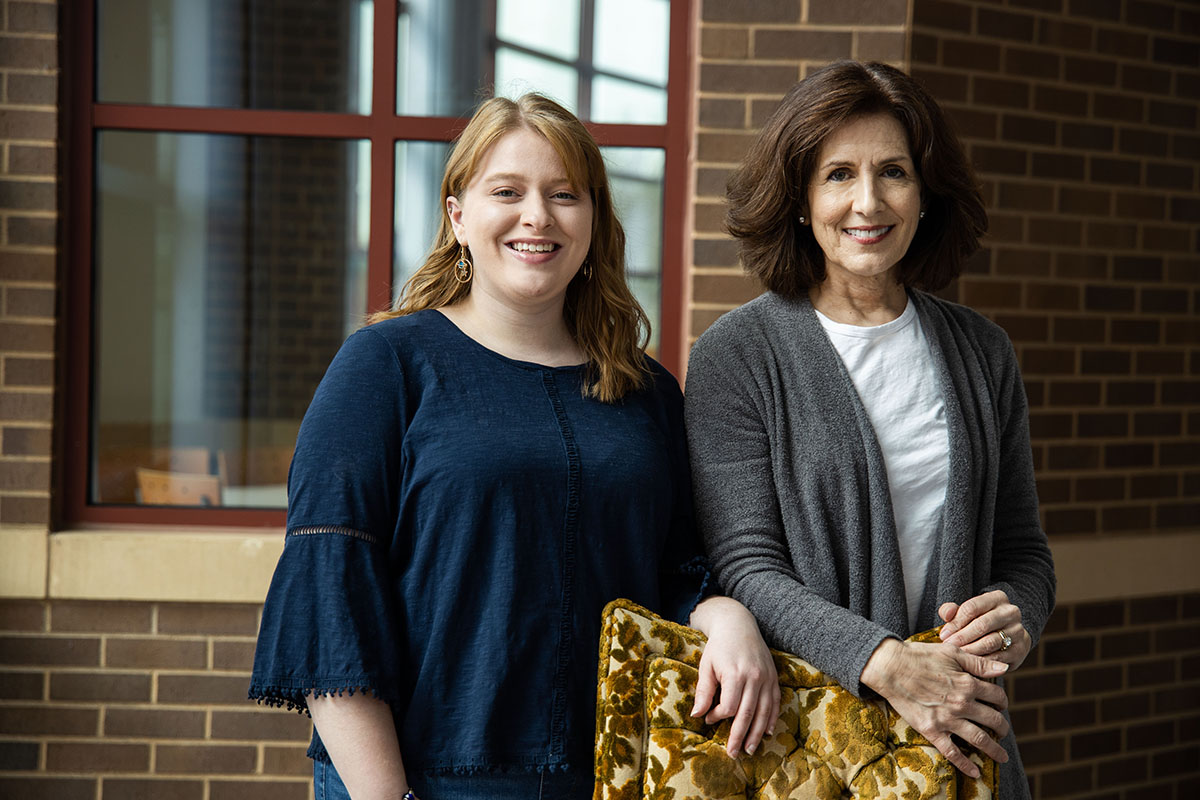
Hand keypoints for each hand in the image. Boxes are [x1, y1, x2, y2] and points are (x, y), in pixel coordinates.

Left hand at [688, 596, 780, 756]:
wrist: (739, 624)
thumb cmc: (718, 647)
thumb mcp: (706, 666)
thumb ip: (704, 691)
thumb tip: (697, 715)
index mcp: (735, 674)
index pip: (729, 706)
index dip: (719, 717)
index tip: (709, 719)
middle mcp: (754, 677)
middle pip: (748, 713)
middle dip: (740, 736)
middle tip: (733, 754)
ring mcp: (766, 678)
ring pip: (764, 711)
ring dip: (757, 733)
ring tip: (750, 750)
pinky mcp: (774, 677)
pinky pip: (775, 702)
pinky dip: (772, 718)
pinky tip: (767, 732)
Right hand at [861, 638, 1010, 776]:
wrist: (890, 667)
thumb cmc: (920, 656)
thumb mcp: (952, 652)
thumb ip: (979, 663)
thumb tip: (1005, 667)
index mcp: (968, 684)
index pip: (997, 696)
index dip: (1002, 701)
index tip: (1000, 705)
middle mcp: (962, 704)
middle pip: (993, 720)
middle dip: (1002, 727)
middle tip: (1003, 732)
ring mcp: (947, 719)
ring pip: (979, 739)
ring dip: (994, 750)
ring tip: (1002, 756)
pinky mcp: (931, 730)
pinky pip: (952, 752)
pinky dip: (965, 764)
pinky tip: (975, 772)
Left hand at [939, 590, 1031, 669]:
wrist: (1008, 633)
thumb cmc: (980, 620)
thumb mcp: (967, 611)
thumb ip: (952, 610)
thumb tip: (946, 615)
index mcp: (997, 598)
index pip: (972, 607)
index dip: (955, 622)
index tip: (944, 634)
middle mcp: (1010, 612)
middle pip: (982, 625)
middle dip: (962, 637)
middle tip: (949, 646)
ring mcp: (1018, 631)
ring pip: (991, 642)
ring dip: (971, 650)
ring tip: (958, 655)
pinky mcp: (1020, 649)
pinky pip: (999, 657)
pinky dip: (983, 662)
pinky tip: (971, 664)